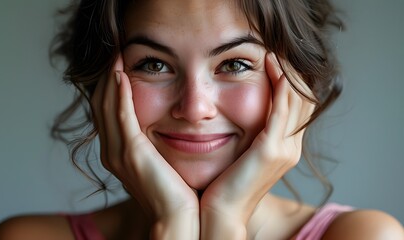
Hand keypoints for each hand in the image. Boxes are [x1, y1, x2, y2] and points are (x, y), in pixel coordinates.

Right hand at [91, 55, 198, 238]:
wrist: (178, 218)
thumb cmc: (176, 193)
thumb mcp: (161, 163)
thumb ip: (155, 145)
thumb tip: (167, 127)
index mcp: (118, 153)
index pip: (108, 111)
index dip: (110, 86)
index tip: (119, 64)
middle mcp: (112, 151)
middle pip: (101, 104)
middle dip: (107, 77)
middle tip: (115, 53)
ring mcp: (118, 152)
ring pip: (106, 106)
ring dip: (110, 79)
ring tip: (117, 56)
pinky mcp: (131, 152)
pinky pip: (122, 115)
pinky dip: (119, 94)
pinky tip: (122, 75)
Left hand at [200, 52, 314, 238]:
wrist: (219, 213)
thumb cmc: (223, 184)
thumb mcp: (240, 155)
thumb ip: (248, 136)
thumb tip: (239, 118)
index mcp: (283, 148)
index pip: (296, 107)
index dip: (290, 82)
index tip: (274, 62)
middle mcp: (290, 147)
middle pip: (302, 100)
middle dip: (292, 74)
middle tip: (277, 53)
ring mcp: (285, 148)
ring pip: (297, 99)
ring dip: (287, 73)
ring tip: (275, 53)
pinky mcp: (272, 148)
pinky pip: (283, 106)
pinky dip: (280, 82)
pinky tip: (270, 65)